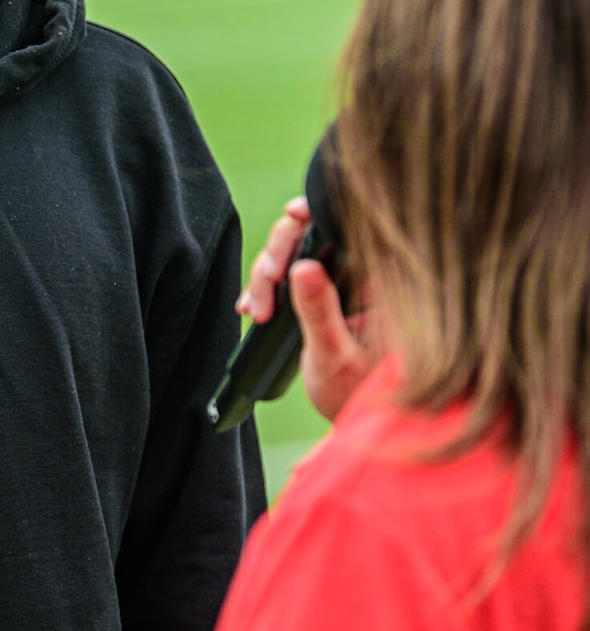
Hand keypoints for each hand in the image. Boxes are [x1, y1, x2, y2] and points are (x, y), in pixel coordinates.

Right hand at [238, 199, 379, 423]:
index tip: (290, 217)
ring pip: (294, 251)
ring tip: (257, 312)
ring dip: (265, 275)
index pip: (346, 226)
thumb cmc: (358, 393)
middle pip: (312, 232)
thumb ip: (320, 311)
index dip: (315, 212)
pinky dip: (266, 287)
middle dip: (278, 254)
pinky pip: (288, 273)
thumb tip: (304, 267)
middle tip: (263, 293)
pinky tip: (254, 309)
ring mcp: (340, 283)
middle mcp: (360, 275)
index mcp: (376, 282)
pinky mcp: (323, 294)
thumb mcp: (334, 355)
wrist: (359, 417)